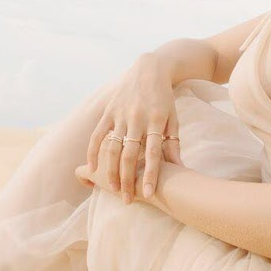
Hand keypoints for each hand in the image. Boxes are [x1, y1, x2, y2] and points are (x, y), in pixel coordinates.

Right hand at [83, 56, 183, 202]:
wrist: (149, 70)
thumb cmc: (164, 99)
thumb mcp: (173, 119)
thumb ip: (173, 143)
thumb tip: (179, 168)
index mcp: (156, 121)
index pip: (153, 153)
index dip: (151, 175)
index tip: (149, 195)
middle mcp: (137, 118)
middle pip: (130, 155)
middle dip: (129, 180)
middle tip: (128, 200)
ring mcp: (121, 115)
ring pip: (113, 148)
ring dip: (111, 170)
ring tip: (113, 189)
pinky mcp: (109, 111)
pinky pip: (97, 134)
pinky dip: (93, 151)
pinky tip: (92, 168)